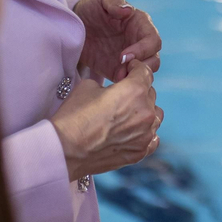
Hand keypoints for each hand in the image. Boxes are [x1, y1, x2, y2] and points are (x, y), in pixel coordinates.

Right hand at [50, 60, 163, 181]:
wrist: (66, 150)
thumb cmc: (74, 116)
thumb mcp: (88, 86)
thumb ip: (109, 84)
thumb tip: (114, 89)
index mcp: (135, 91)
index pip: (145, 72)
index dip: (135, 68)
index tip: (128, 71)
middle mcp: (146, 112)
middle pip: (150, 94)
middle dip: (138, 91)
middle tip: (122, 95)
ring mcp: (145, 135)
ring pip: (155, 116)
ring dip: (144, 111)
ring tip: (127, 114)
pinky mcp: (140, 152)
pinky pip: (152, 138)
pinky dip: (145, 132)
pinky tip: (132, 132)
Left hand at [74, 0, 161, 82]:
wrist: (75, 25)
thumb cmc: (91, 7)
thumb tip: (128, 10)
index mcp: (141, 24)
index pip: (153, 40)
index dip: (143, 49)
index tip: (123, 55)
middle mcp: (140, 42)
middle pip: (154, 59)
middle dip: (141, 67)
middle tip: (121, 68)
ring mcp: (132, 58)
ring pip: (146, 73)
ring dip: (135, 77)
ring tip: (117, 76)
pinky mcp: (120, 71)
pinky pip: (130, 82)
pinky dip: (126, 85)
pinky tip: (113, 83)